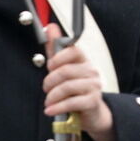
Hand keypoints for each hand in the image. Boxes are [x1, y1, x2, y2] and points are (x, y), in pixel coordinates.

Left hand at [43, 24, 114, 140]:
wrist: (92, 113)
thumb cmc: (76, 90)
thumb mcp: (64, 68)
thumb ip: (56, 49)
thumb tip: (50, 27)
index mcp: (84, 61)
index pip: (73, 51)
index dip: (58, 58)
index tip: (50, 66)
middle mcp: (91, 72)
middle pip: (66, 71)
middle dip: (50, 81)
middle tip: (46, 89)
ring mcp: (94, 87)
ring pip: (67, 87)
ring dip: (52, 96)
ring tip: (49, 102)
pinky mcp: (92, 102)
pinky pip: (71, 102)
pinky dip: (57, 107)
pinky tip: (51, 110)